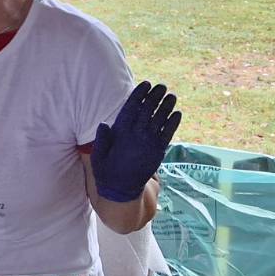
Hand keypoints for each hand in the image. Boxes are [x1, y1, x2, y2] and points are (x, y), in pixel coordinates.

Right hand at [91, 82, 180, 202]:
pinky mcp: (158, 152)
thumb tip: (104, 124)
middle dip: (155, 97)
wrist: (123, 191)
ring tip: (171, 95)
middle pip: (148, 111)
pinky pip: (168, 134)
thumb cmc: (107, 171)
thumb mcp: (98, 157)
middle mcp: (137, 137)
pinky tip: (177, 113)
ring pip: (160, 120)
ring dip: (167, 107)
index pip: (131, 109)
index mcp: (121, 135)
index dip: (139, 95)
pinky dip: (173, 123)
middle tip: (161, 86)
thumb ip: (101, 140)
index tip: (145, 84)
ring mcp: (149, 145)